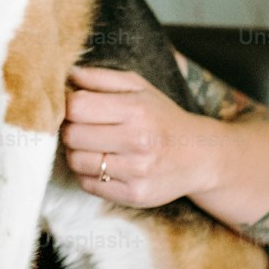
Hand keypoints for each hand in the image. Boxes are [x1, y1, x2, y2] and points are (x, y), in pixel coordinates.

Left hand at [61, 65, 218, 208]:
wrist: (200, 156)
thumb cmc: (161, 117)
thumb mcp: (138, 87)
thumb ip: (101, 77)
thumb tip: (69, 73)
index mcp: (137, 110)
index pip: (77, 107)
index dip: (68, 106)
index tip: (75, 108)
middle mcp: (139, 141)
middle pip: (72, 135)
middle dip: (70, 130)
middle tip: (81, 128)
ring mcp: (137, 171)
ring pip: (76, 161)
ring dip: (76, 153)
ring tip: (91, 147)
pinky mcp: (135, 195)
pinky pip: (88, 185)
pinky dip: (87, 174)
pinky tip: (101, 165)